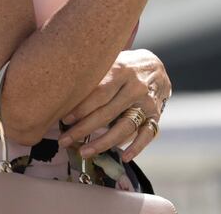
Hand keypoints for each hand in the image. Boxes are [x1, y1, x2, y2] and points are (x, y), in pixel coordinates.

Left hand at [57, 49, 170, 163]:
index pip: (99, 93)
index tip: (65, 120)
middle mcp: (135, 86)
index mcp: (122, 69)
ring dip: (103, 143)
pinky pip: (147, 134)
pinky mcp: (156, 115)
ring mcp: (147, 102)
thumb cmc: (125, 66)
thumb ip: (96, 76)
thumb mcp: (111, 62)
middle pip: (107, 112)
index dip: (81, 108)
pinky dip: (136, 147)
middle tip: (65, 140)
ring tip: (84, 152)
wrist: (156, 65)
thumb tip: (66, 93)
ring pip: (124, 127)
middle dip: (84, 129)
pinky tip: (124, 157)